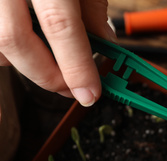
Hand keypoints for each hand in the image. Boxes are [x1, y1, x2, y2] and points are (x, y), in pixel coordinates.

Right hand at [0, 0, 115, 106]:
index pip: (60, 26)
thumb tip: (105, 42)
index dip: (77, 67)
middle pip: (16, 40)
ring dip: (26, 65)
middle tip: (73, 89)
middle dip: (48, 75)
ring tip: (53, 68)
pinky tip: (30, 50)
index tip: (90, 93)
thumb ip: (93, 10)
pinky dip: (10, 53)